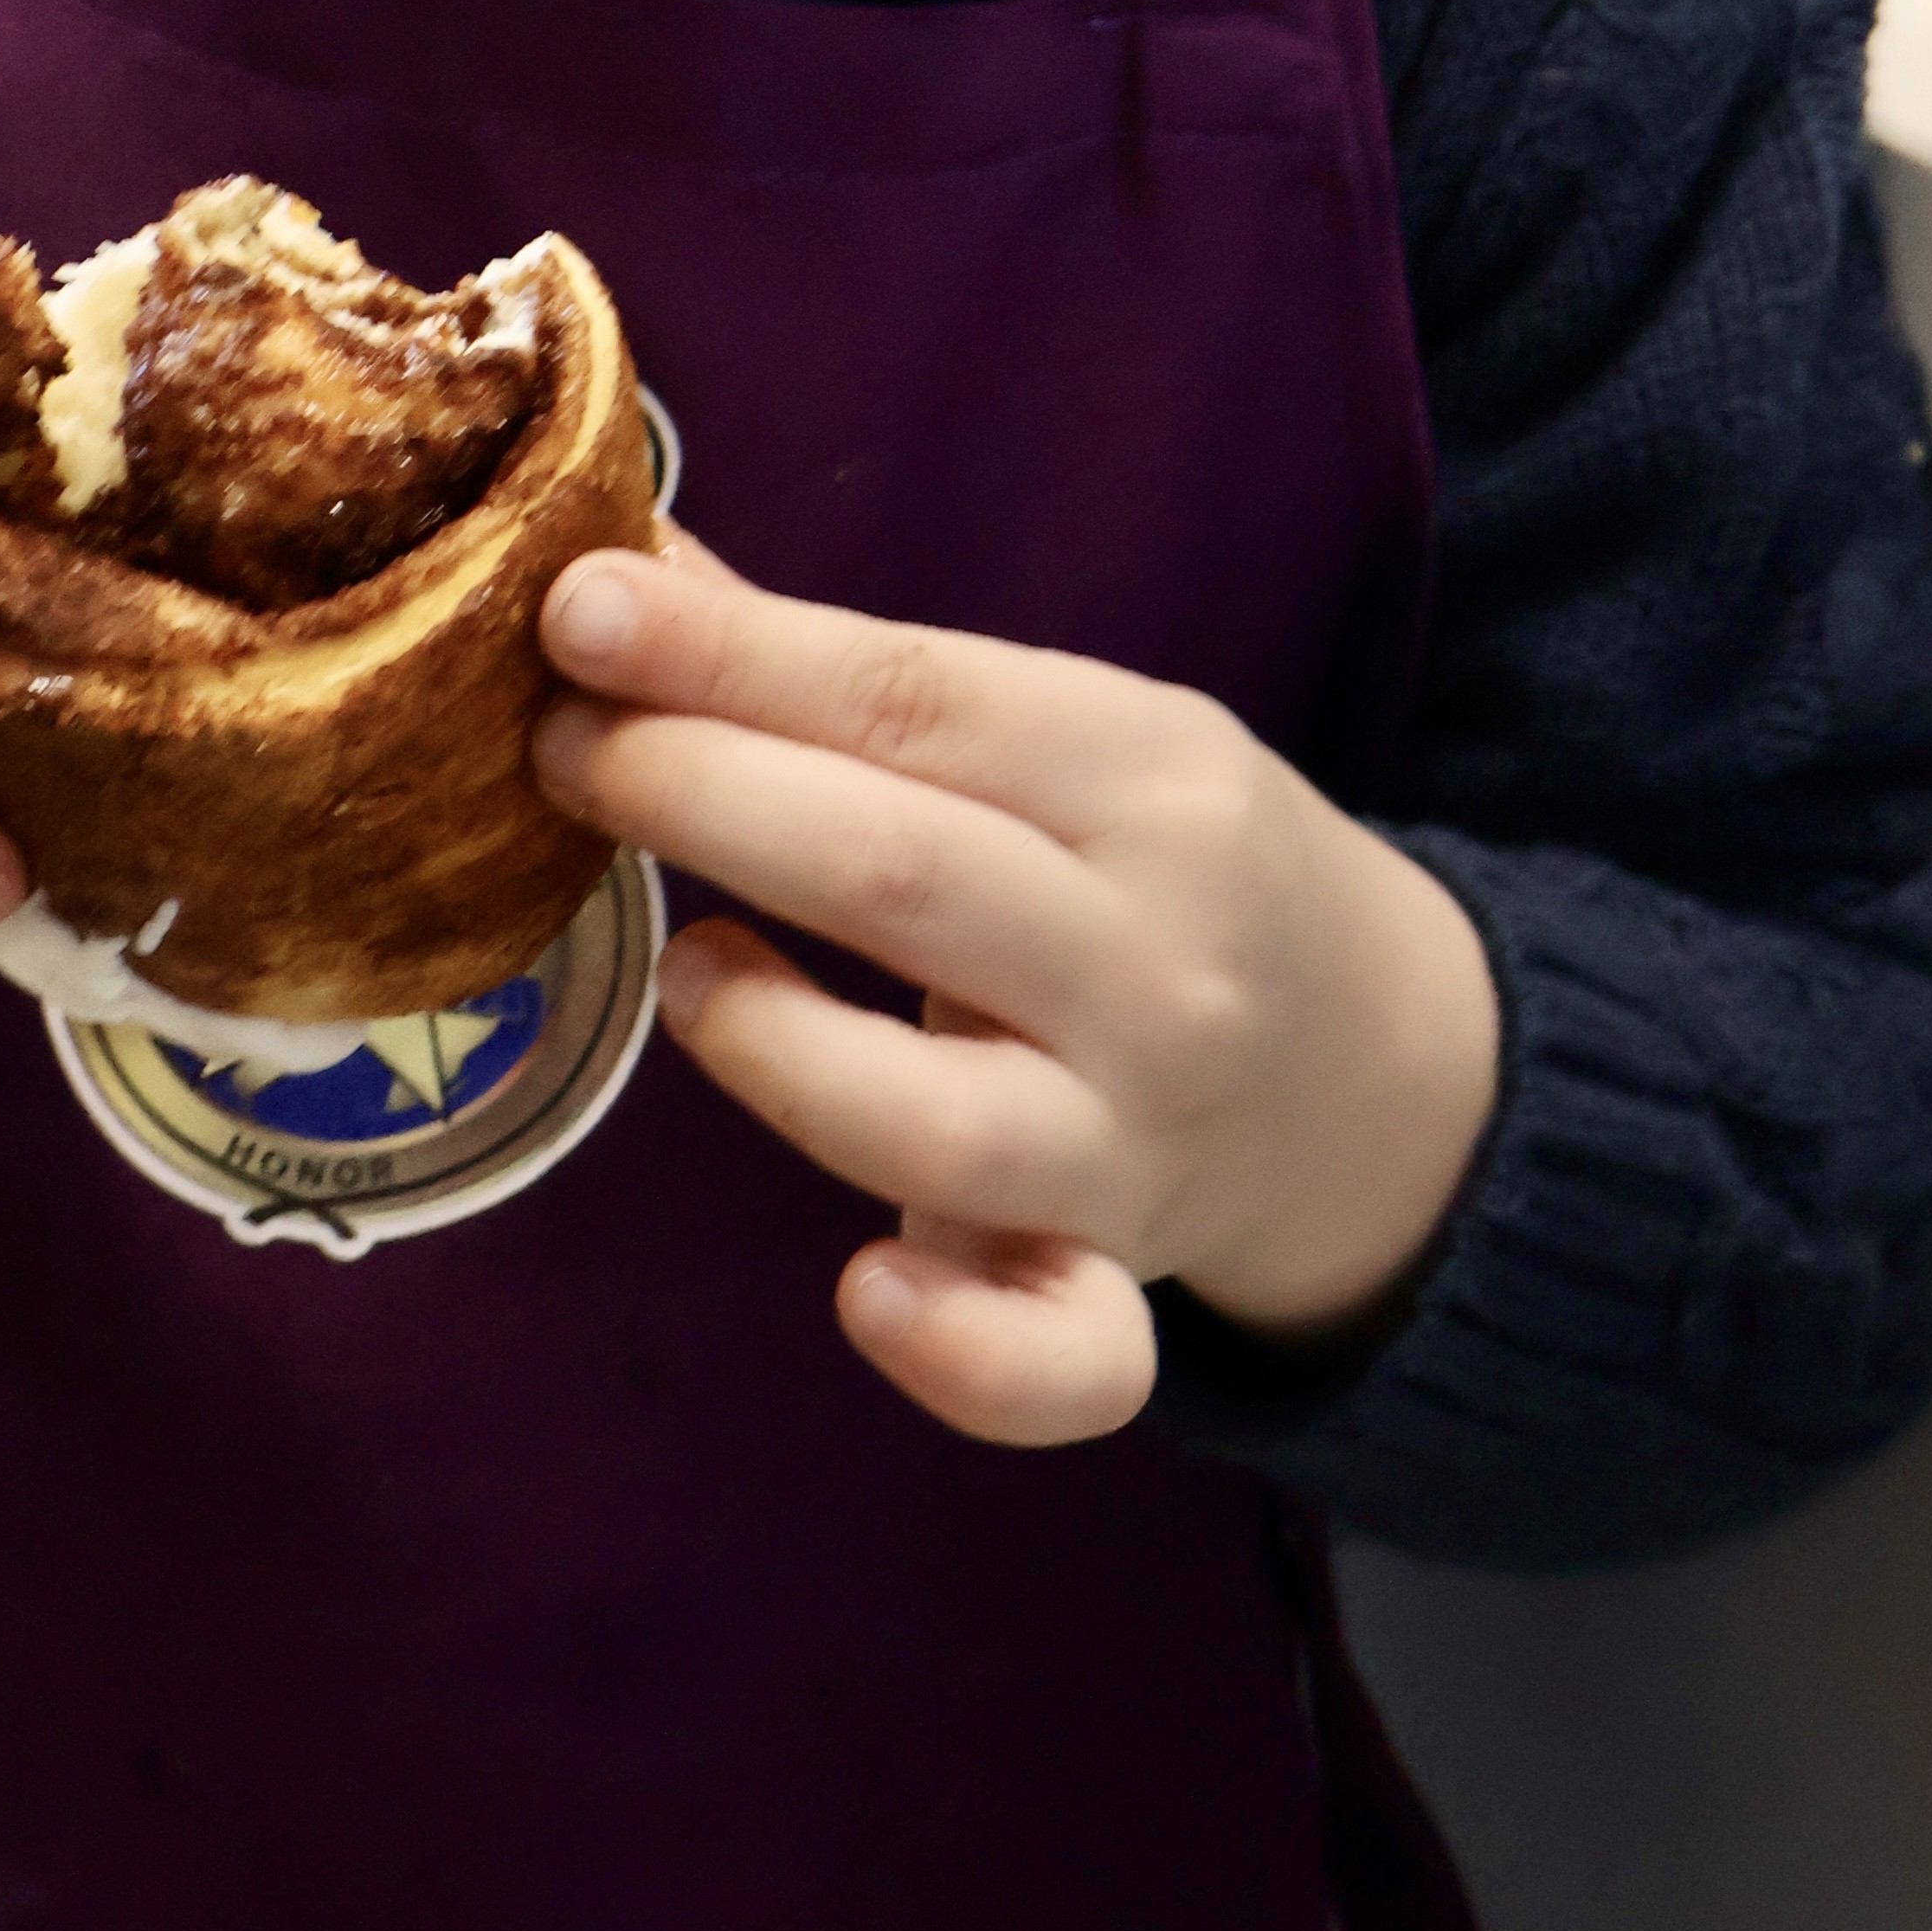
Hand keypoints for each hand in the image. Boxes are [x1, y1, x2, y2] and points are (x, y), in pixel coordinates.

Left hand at [534, 537, 1497, 1450]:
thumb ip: (860, 674)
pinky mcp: (1118, 1286)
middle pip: (904, 877)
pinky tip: (861, 1292)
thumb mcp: (1066, 729)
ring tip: (680, 970)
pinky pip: (1060, 1359)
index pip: (914, 699)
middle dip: (702, 795)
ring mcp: (1136, 1142)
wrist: (1373, 1063)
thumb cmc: (1160, 862)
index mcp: (1148, 774)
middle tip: (558, 749)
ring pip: (940, 1118)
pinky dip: (960, 1350)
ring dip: (777, 1045)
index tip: (579, 611)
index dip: (731, 656)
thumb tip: (631, 571)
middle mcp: (1154, 959)